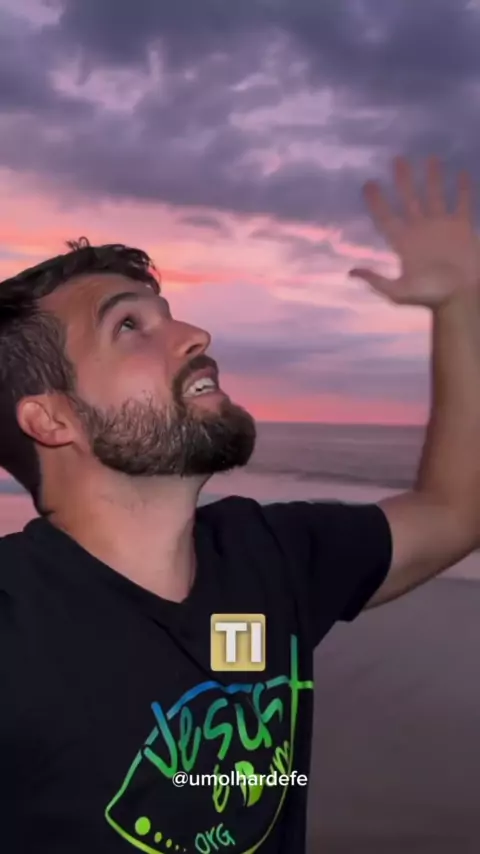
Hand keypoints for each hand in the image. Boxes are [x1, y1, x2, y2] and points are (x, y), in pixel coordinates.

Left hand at [349, 156, 479, 307]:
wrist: (460, 298)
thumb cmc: (429, 296)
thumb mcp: (399, 292)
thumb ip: (376, 281)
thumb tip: (351, 271)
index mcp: (404, 243)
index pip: (386, 217)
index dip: (377, 201)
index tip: (368, 183)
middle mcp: (421, 230)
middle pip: (409, 199)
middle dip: (403, 180)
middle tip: (398, 159)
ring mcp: (441, 227)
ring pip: (435, 195)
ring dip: (433, 178)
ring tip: (430, 158)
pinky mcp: (462, 228)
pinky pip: (462, 203)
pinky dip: (463, 189)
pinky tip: (461, 173)